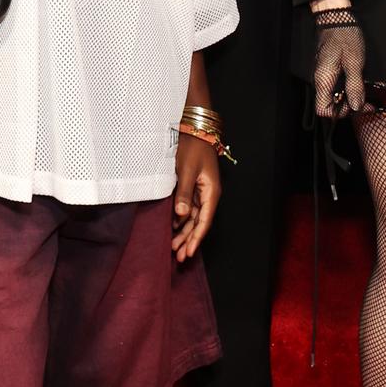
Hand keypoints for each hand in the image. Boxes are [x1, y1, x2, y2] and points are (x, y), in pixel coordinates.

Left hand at [172, 133, 219, 258]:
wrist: (194, 129)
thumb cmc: (192, 147)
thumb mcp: (186, 170)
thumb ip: (183, 194)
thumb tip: (181, 215)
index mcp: (211, 192)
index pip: (204, 221)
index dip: (196, 239)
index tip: (189, 253)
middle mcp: (208, 194)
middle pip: (199, 223)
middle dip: (190, 240)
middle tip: (180, 257)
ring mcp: (201, 191)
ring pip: (194, 218)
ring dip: (185, 232)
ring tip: (175, 248)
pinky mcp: (193, 187)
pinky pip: (189, 209)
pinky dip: (182, 220)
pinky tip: (174, 228)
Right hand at [313, 10, 366, 117]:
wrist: (337, 18)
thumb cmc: (344, 37)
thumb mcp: (354, 62)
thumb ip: (355, 86)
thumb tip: (356, 106)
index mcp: (324, 80)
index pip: (323, 109)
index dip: (340, 112)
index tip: (357, 106)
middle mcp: (321, 80)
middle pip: (329, 105)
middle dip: (348, 106)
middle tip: (367, 102)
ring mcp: (324, 76)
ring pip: (334, 96)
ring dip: (350, 97)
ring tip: (366, 94)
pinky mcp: (329, 70)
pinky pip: (336, 86)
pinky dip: (348, 89)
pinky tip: (360, 84)